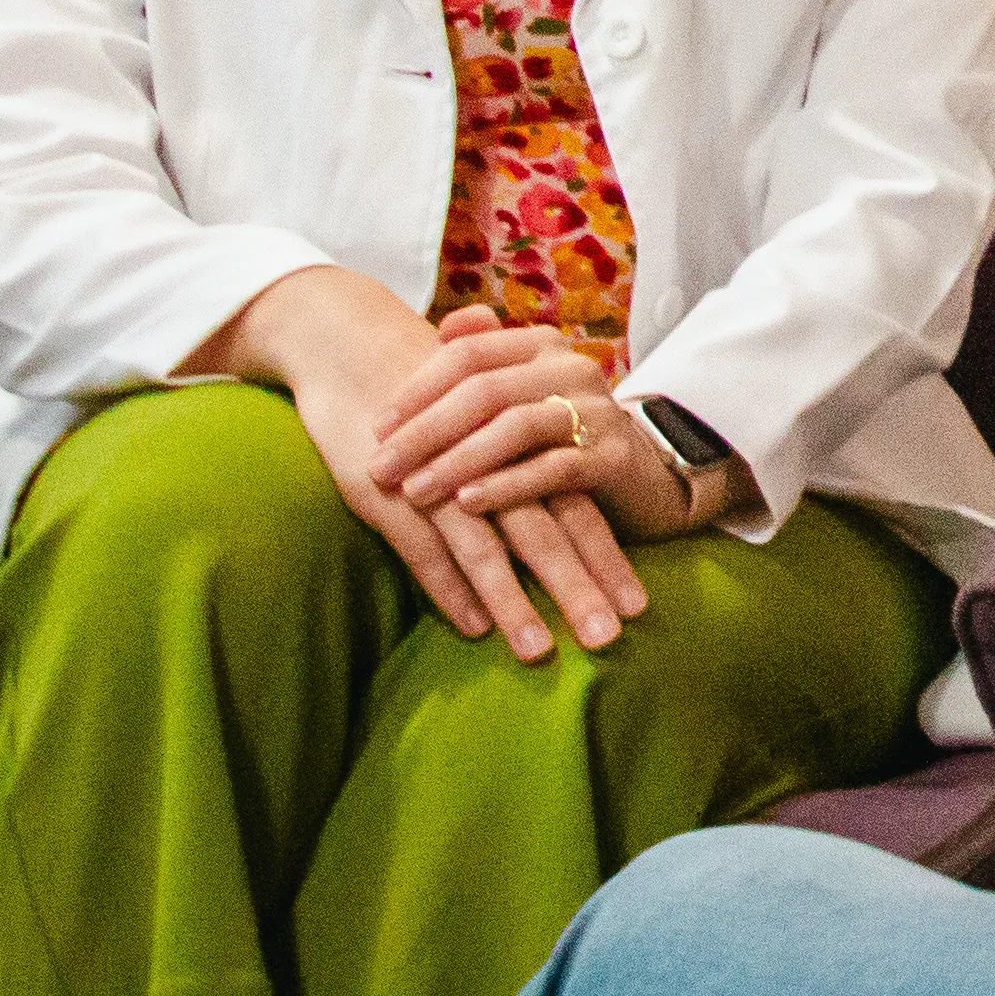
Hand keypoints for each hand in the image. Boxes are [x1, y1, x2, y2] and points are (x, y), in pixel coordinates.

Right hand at [188, 272, 646, 660]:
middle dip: (579, 589)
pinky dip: (451, 589)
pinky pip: (426, 549)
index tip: (640, 605)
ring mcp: (440, 480)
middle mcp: (489, 464)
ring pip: (488, 550)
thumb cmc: (428, 390)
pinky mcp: (390, 493)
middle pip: (544, 534)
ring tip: (542, 651)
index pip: (575, 508)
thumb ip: (519, 463)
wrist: (354, 344)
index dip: (608, 557)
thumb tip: (560, 516)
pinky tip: (474, 627)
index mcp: (519, 446)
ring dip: (517, 603)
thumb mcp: (484, 421)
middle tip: (611, 640)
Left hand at [379, 304, 711, 551]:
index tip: (376, 428)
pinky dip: (505, 486)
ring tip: (415, 491)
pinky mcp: (612, 456)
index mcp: (541, 345)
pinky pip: (552, 469)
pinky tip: (468, 503)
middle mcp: (571, 367)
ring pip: (515, 428)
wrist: (641, 474)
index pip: (467, 353)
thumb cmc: (559, 436)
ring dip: (456, 462)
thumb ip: (484, 359)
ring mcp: (595, 410)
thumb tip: (442, 328)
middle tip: (382, 468)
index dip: (416, 389)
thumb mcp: (522, 392)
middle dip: (425, 431)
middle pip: (484, 390)